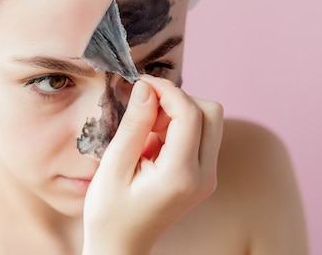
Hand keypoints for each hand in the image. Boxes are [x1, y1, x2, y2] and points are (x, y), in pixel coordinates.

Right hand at [82, 75, 223, 254]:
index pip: (191, 114)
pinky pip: (201, 134)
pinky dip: (179, 127)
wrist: (121, 246)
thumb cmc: (110, 212)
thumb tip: (147, 87)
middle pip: (211, 112)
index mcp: (181, 175)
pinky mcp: (204, 174)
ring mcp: (208, 176)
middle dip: (177, 100)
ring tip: (145, 132)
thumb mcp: (114, 165)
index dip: (168, 90)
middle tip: (144, 110)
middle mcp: (204, 175)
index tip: (142, 82)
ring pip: (209, 120)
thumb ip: (134, 124)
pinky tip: (153, 143)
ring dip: (178, 113)